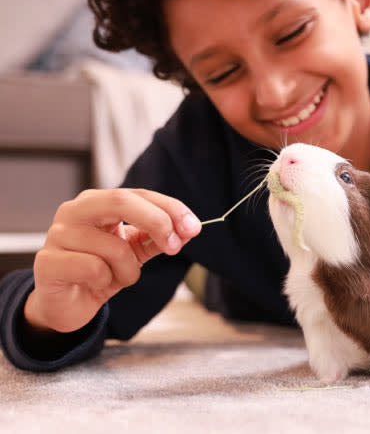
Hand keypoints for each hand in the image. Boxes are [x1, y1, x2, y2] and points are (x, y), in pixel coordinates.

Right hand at [24, 188, 200, 334]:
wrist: (67, 304)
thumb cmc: (100, 270)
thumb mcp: (136, 252)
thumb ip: (159, 238)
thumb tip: (189, 229)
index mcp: (98, 202)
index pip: (140, 194)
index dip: (170, 208)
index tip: (194, 228)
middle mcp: (75, 211)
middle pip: (121, 201)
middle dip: (156, 222)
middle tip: (173, 246)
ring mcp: (57, 234)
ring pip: (114, 246)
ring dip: (129, 270)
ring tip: (117, 277)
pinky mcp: (47, 262)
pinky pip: (94, 269)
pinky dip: (105, 281)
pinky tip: (94, 284)